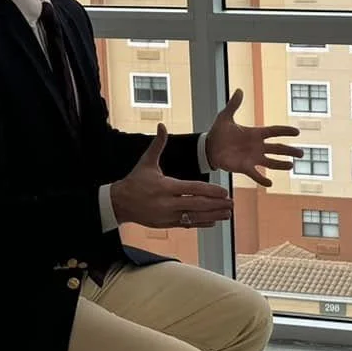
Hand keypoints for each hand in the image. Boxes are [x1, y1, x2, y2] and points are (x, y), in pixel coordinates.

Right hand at [109, 125, 234, 229]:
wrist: (119, 203)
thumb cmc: (135, 181)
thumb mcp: (146, 162)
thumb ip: (158, 144)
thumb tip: (162, 125)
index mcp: (165, 186)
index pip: (192, 188)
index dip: (210, 191)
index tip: (224, 192)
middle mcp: (168, 203)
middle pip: (197, 205)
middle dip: (216, 205)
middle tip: (231, 203)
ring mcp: (167, 216)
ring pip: (194, 217)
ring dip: (213, 215)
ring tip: (228, 214)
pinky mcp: (166, 224)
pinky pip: (187, 225)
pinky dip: (201, 223)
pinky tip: (214, 221)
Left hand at [204, 88, 301, 187]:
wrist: (209, 147)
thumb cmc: (218, 132)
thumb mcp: (225, 117)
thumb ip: (233, 105)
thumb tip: (239, 90)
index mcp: (254, 133)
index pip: (273, 131)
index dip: (285, 131)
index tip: (297, 132)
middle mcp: (257, 146)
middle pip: (277, 148)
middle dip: (289, 151)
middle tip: (301, 153)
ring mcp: (252, 158)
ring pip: (270, 162)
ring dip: (281, 164)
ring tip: (291, 166)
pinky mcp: (244, 168)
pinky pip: (256, 174)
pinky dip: (262, 179)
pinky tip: (270, 184)